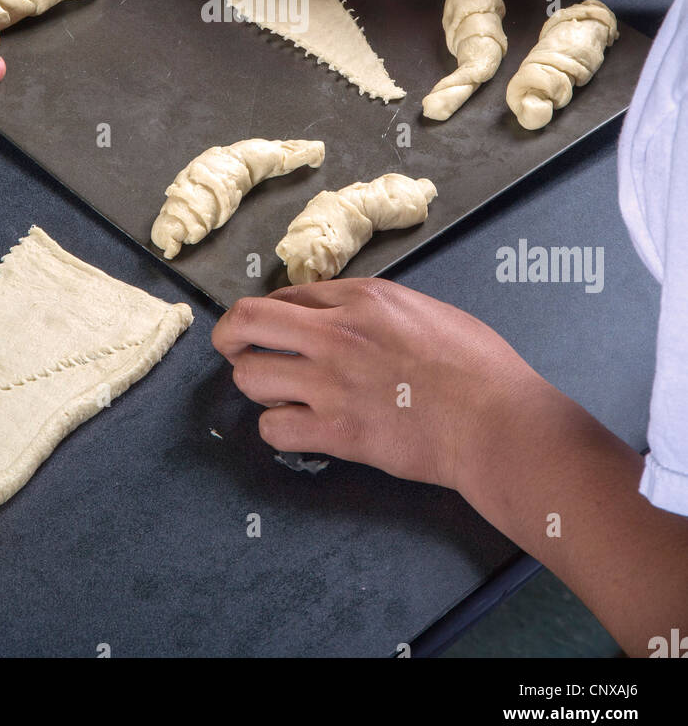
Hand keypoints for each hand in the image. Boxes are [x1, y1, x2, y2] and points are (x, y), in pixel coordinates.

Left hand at [212, 276, 541, 494]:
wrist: (496, 421)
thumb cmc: (478, 366)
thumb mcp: (425, 308)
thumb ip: (374, 307)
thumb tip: (340, 311)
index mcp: (363, 297)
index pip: (289, 293)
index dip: (274, 310)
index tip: (271, 324)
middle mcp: (337, 334)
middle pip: (247, 321)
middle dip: (229, 334)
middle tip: (231, 345)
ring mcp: (331, 384)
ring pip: (250, 376)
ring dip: (256, 383)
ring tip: (274, 390)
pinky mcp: (336, 432)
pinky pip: (273, 428)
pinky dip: (276, 427)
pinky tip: (295, 425)